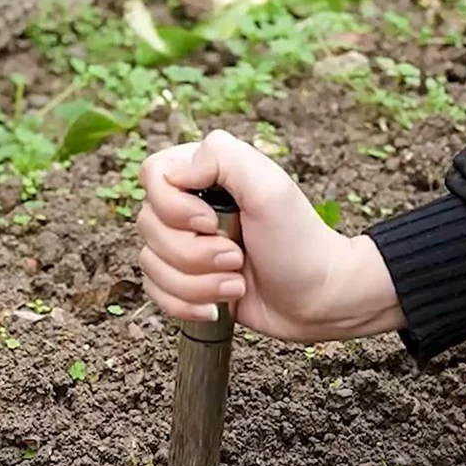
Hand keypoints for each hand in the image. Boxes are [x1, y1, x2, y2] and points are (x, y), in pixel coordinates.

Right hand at [136, 130, 404, 342]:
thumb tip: (176, 172)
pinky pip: (156, 294)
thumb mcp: (270, 187)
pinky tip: (218, 306)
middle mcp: (187, 207)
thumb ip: (223, 158)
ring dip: (197, 284)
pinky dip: (187, 305)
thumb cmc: (299, 243)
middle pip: (148, 226)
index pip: (153, 175)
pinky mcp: (184, 282)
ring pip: (151, 265)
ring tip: (236, 284)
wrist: (317, 299)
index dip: (174, 207)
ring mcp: (183, 247)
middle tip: (237, 258)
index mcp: (204, 174)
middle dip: (194, 254)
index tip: (211, 223)